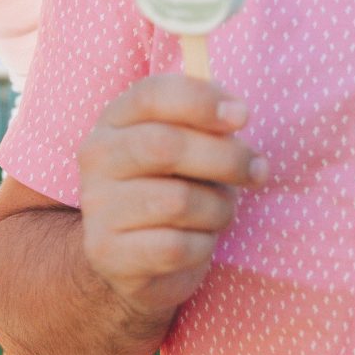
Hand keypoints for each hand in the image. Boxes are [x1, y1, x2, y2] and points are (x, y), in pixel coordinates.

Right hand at [77, 74, 259, 320]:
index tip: (243, 116)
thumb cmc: (171, 190)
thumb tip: (235, 114)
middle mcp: (97, 157)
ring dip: (217, 209)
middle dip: (226, 158)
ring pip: (178, 201)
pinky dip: (201, 246)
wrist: (133, 259)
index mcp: (115, 120)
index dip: (202, 100)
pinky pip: (175, 247)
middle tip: (257, 171)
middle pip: (165, 146)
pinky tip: (197, 243)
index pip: (151, 95)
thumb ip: (205, 126)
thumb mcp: (185, 149)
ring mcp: (97, 206)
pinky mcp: (107, 252)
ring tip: (219, 213)